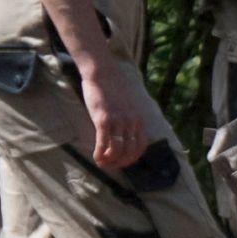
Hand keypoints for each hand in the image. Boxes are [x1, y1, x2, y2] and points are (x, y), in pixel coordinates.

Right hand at [74, 51, 157, 171]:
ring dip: (109, 161)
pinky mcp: (103, 119)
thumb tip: (121, 134)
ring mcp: (118, 121)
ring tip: (101, 162)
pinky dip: (100, 154)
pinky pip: (104, 143)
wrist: (102, 72)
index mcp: (137, 119)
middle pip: (130, 152)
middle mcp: (131, 122)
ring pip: (118, 151)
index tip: (122, 161)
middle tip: (109, 165)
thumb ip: (127, 119)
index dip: (132, 158)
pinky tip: (95, 157)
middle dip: (119, 163)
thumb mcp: (126, 105)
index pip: (141, 146)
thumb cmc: (111, 87)